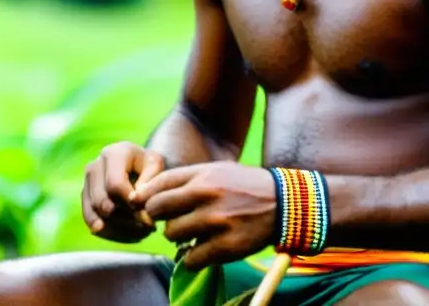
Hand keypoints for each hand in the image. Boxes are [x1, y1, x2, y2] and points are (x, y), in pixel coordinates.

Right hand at [82, 141, 166, 241]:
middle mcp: (94, 166)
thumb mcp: (157, 167)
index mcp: (113, 153)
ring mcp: (87, 182)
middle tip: (147, 227)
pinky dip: (110, 232)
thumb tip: (134, 201)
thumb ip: (149, 182)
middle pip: (102, 202)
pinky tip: (128, 234)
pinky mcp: (85, 197)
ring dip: (119, 227)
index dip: (130, 204)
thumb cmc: (150, 167)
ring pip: (96, 213)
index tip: (148, 215)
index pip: (114, 185)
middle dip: (126, 219)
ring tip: (142, 231)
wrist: (140, 167)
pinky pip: (91, 220)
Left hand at [132, 162, 276, 269]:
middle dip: (158, 216)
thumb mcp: (213, 170)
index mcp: (201, 175)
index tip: (145, 205)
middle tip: (170, 219)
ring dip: (177, 236)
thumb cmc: (241, 185)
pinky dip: (192, 257)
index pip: (157, 184)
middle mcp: (206, 195)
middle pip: (156, 209)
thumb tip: (145, 194)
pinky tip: (201, 249)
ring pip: (172, 234)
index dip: (145, 196)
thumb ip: (182, 179)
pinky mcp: (227, 246)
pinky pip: (191, 258)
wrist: (283, 203)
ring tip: (191, 232)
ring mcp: (217, 221)